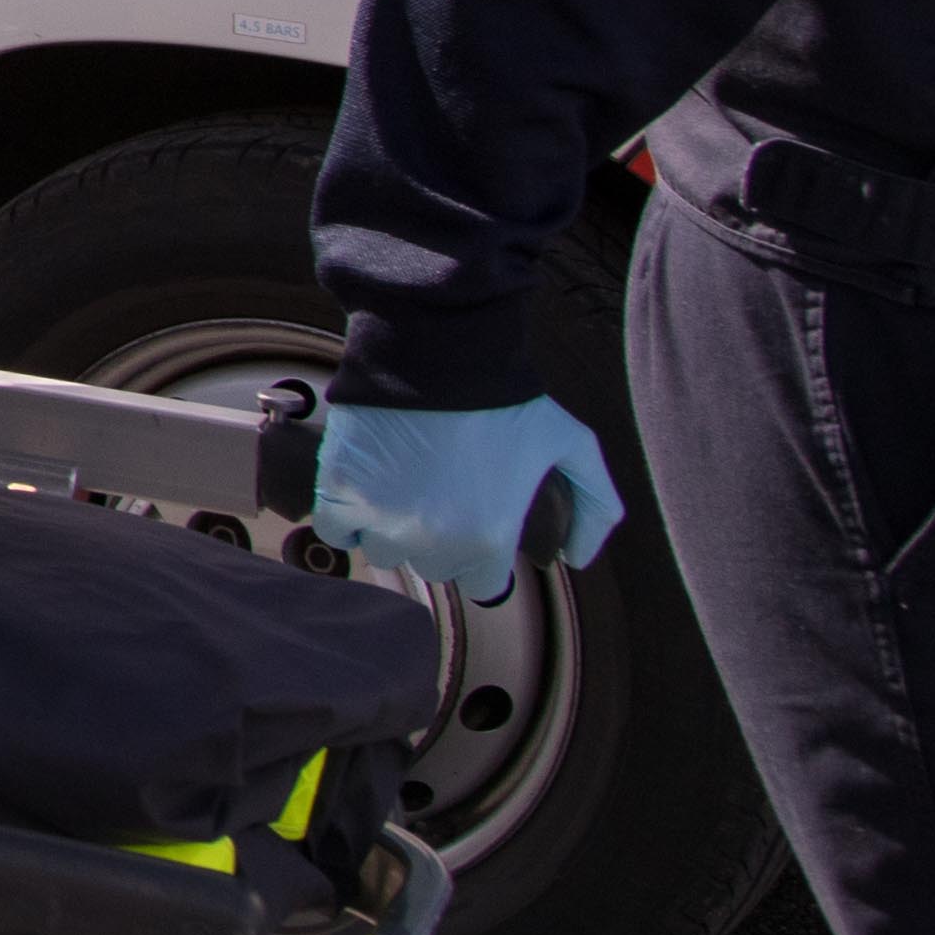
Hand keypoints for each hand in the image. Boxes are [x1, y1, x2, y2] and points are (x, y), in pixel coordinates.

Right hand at [312, 393, 625, 603]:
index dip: (484, 551)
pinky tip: (365, 490)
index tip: (478, 519)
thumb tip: (578, 558)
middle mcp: (433, 543)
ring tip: (403, 487)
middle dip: (439, 539)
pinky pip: (337, 532)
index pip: (484, 583)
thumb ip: (597, 505)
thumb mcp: (573, 445)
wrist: (436, 352)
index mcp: (488, 541)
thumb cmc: (506, 399)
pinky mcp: (341, 492)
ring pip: (384, 553)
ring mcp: (382, 519)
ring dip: (392, 529)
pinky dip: (347, 518)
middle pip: (433, 568)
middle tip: (442, 493)